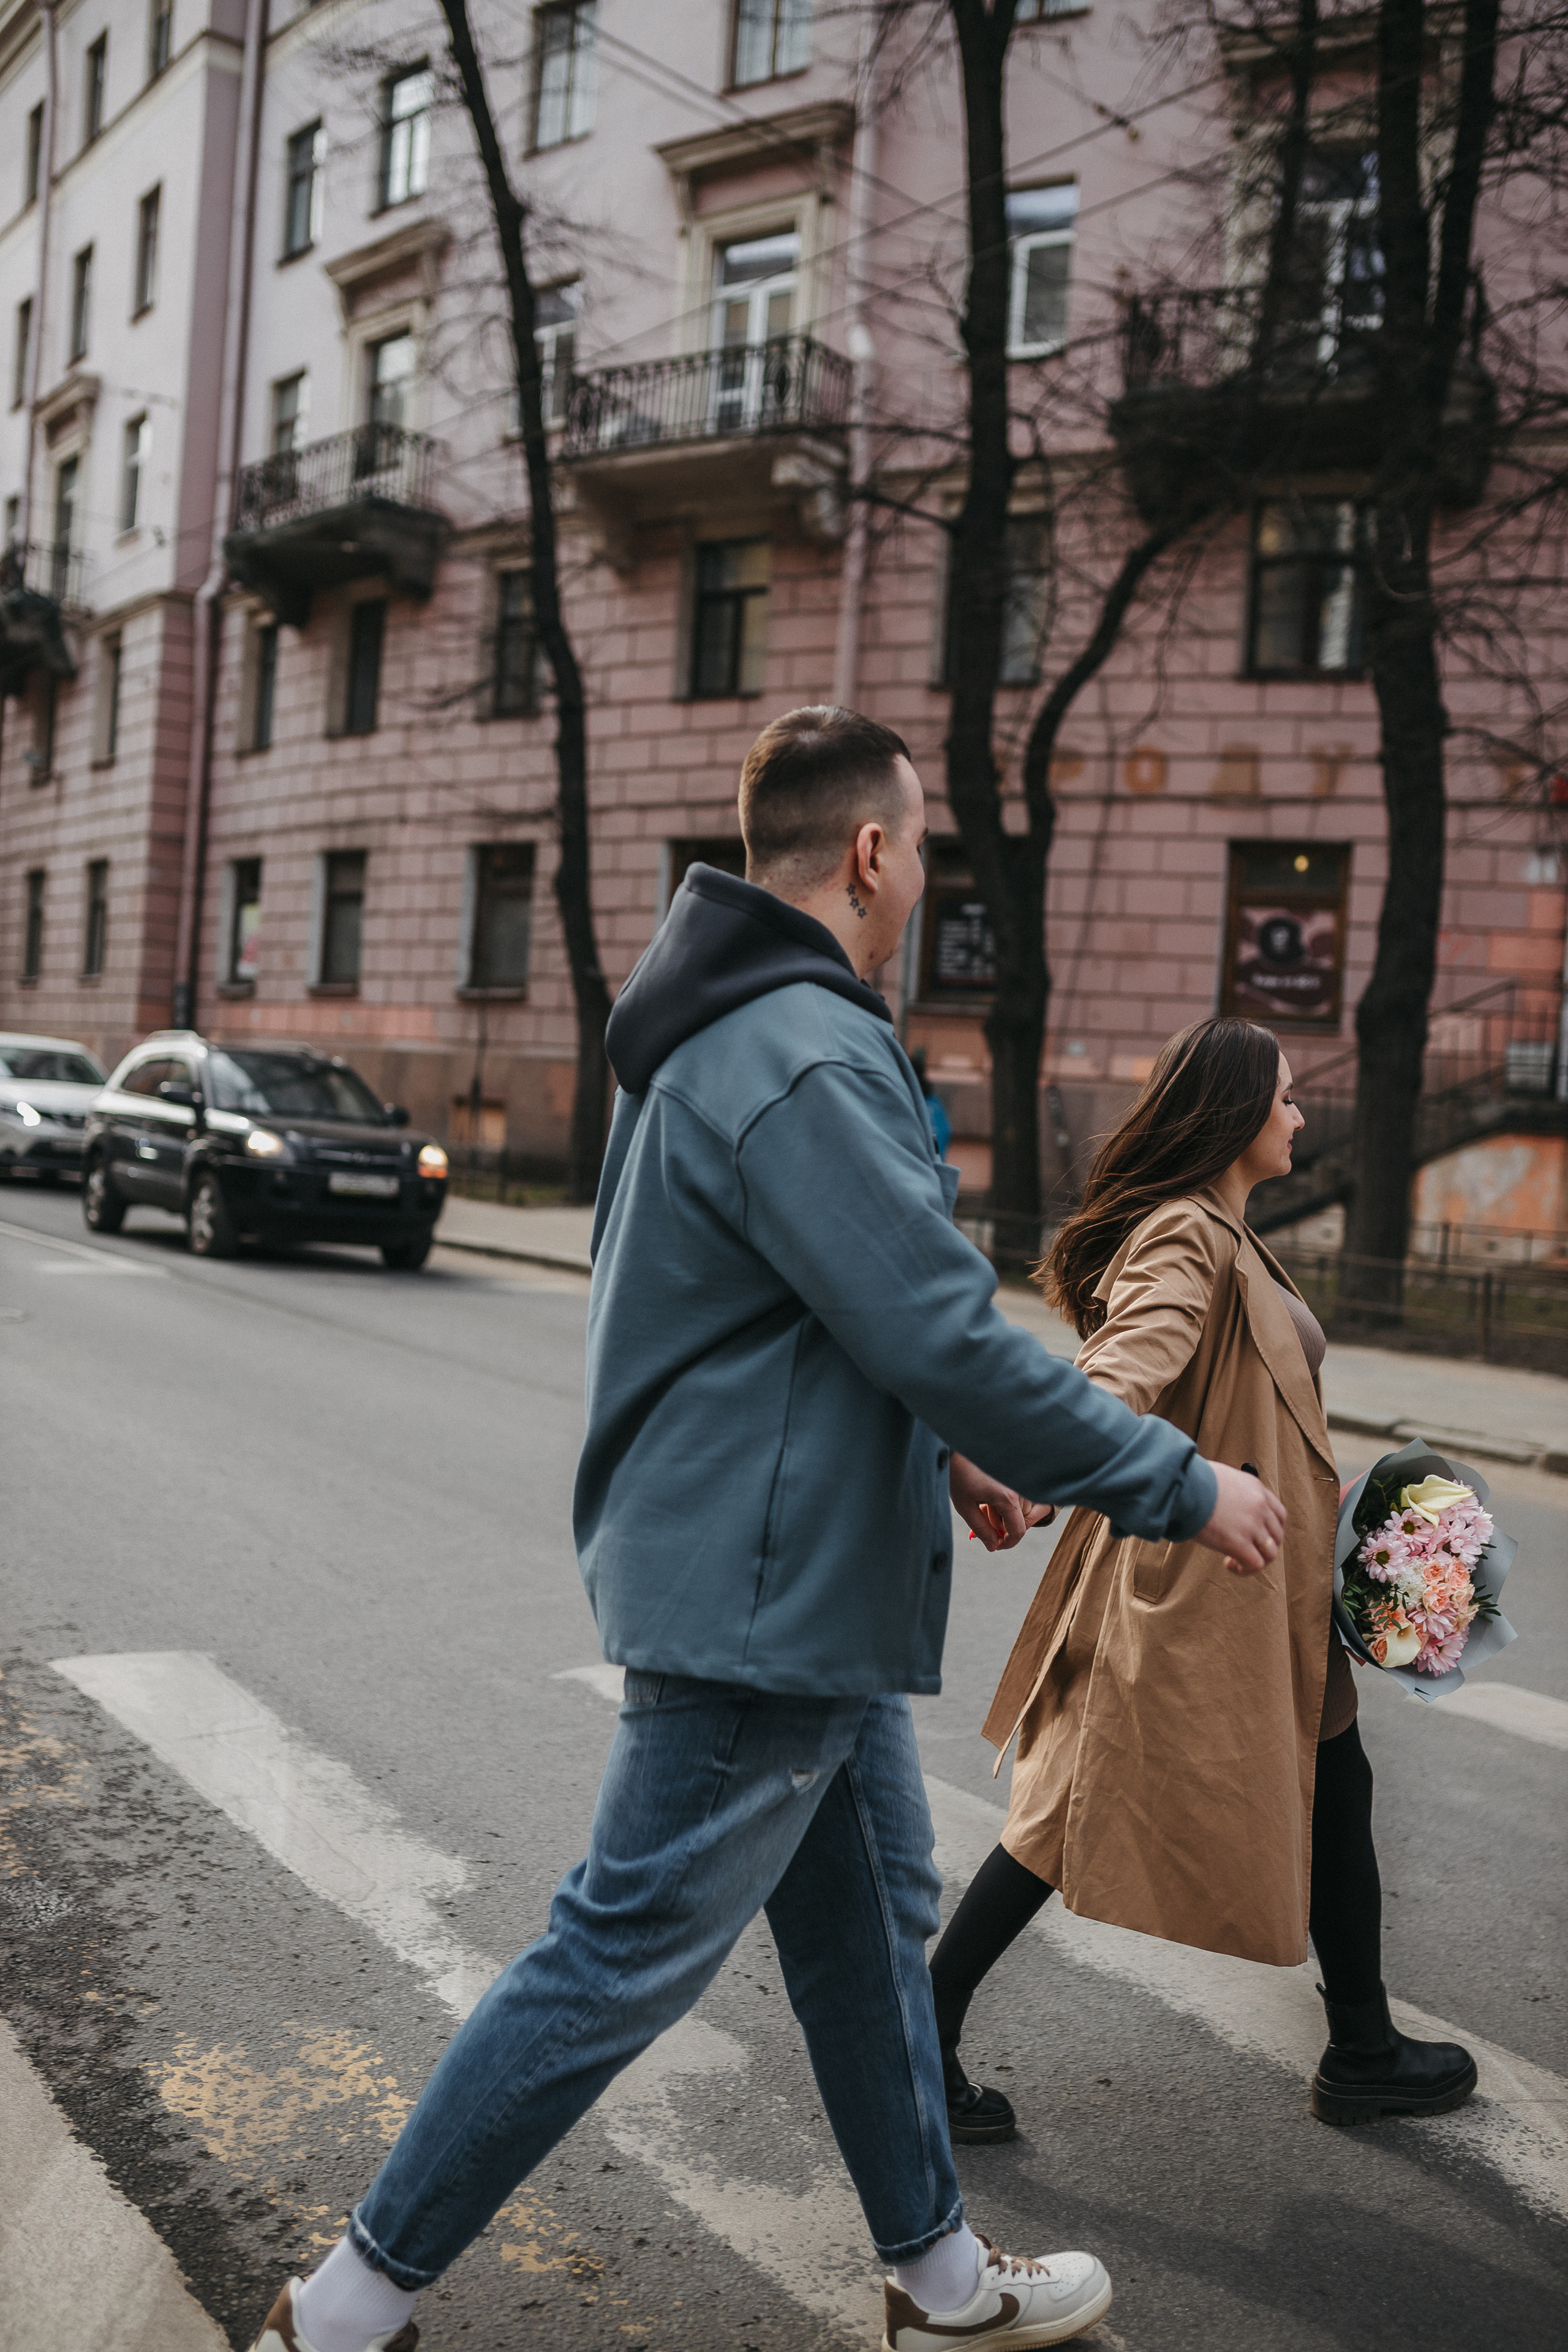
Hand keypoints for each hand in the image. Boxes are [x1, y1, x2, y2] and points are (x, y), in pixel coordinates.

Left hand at [950, 1453, 1055, 1551]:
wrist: (960, 1446)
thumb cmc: (960, 1475)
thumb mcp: (965, 1507)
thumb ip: (981, 1530)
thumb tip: (993, 1546)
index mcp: (1007, 1498)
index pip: (1018, 1531)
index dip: (1007, 1543)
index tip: (994, 1546)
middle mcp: (1018, 1489)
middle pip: (1017, 1522)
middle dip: (1000, 1527)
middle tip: (981, 1520)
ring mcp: (1018, 1482)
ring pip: (1017, 1511)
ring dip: (1001, 1515)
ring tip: (983, 1504)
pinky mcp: (1015, 1476)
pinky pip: (1015, 1498)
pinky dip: (1003, 1503)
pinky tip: (988, 1495)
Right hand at [1198, 1460, 1286, 1575]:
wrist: (1182, 1486)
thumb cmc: (1191, 1480)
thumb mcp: (1221, 1477)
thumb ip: (1232, 1490)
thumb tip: (1225, 1503)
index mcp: (1256, 1488)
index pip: (1278, 1514)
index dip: (1270, 1529)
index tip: (1255, 1535)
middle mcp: (1259, 1506)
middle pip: (1277, 1535)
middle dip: (1263, 1546)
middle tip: (1244, 1549)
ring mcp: (1252, 1525)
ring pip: (1270, 1552)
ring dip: (1256, 1560)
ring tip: (1235, 1561)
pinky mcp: (1239, 1543)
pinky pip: (1255, 1564)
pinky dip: (1245, 1570)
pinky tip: (1229, 1565)